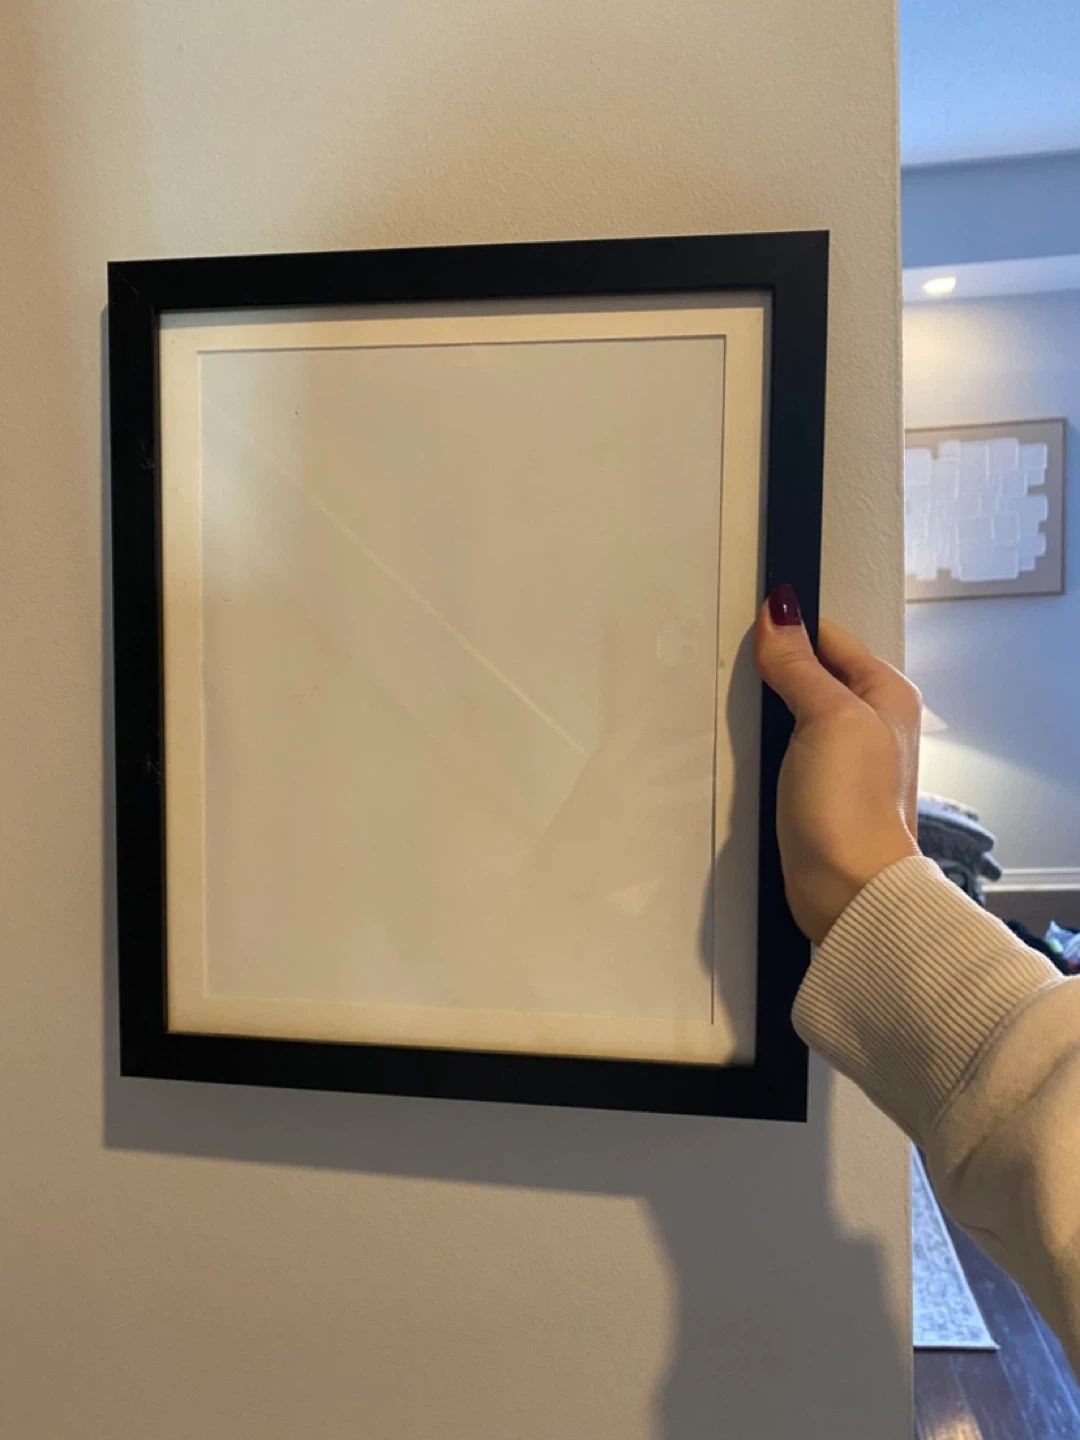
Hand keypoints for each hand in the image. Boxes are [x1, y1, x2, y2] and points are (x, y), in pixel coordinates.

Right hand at [754, 587, 920, 944]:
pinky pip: (786, 747)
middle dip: (774, 672)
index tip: (753, 634)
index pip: (828, 637)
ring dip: (766, 710)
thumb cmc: (854, 808)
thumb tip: (779, 612)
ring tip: (745, 714)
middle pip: (810, 671)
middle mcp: (870, 720)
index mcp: (886, 692)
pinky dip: (765, 744)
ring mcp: (844, 755)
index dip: (789, 632)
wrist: (847, 888)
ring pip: (794, 710)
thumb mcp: (827, 716)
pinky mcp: (818, 787)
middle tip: (744, 677)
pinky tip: (751, 750)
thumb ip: (799, 663)